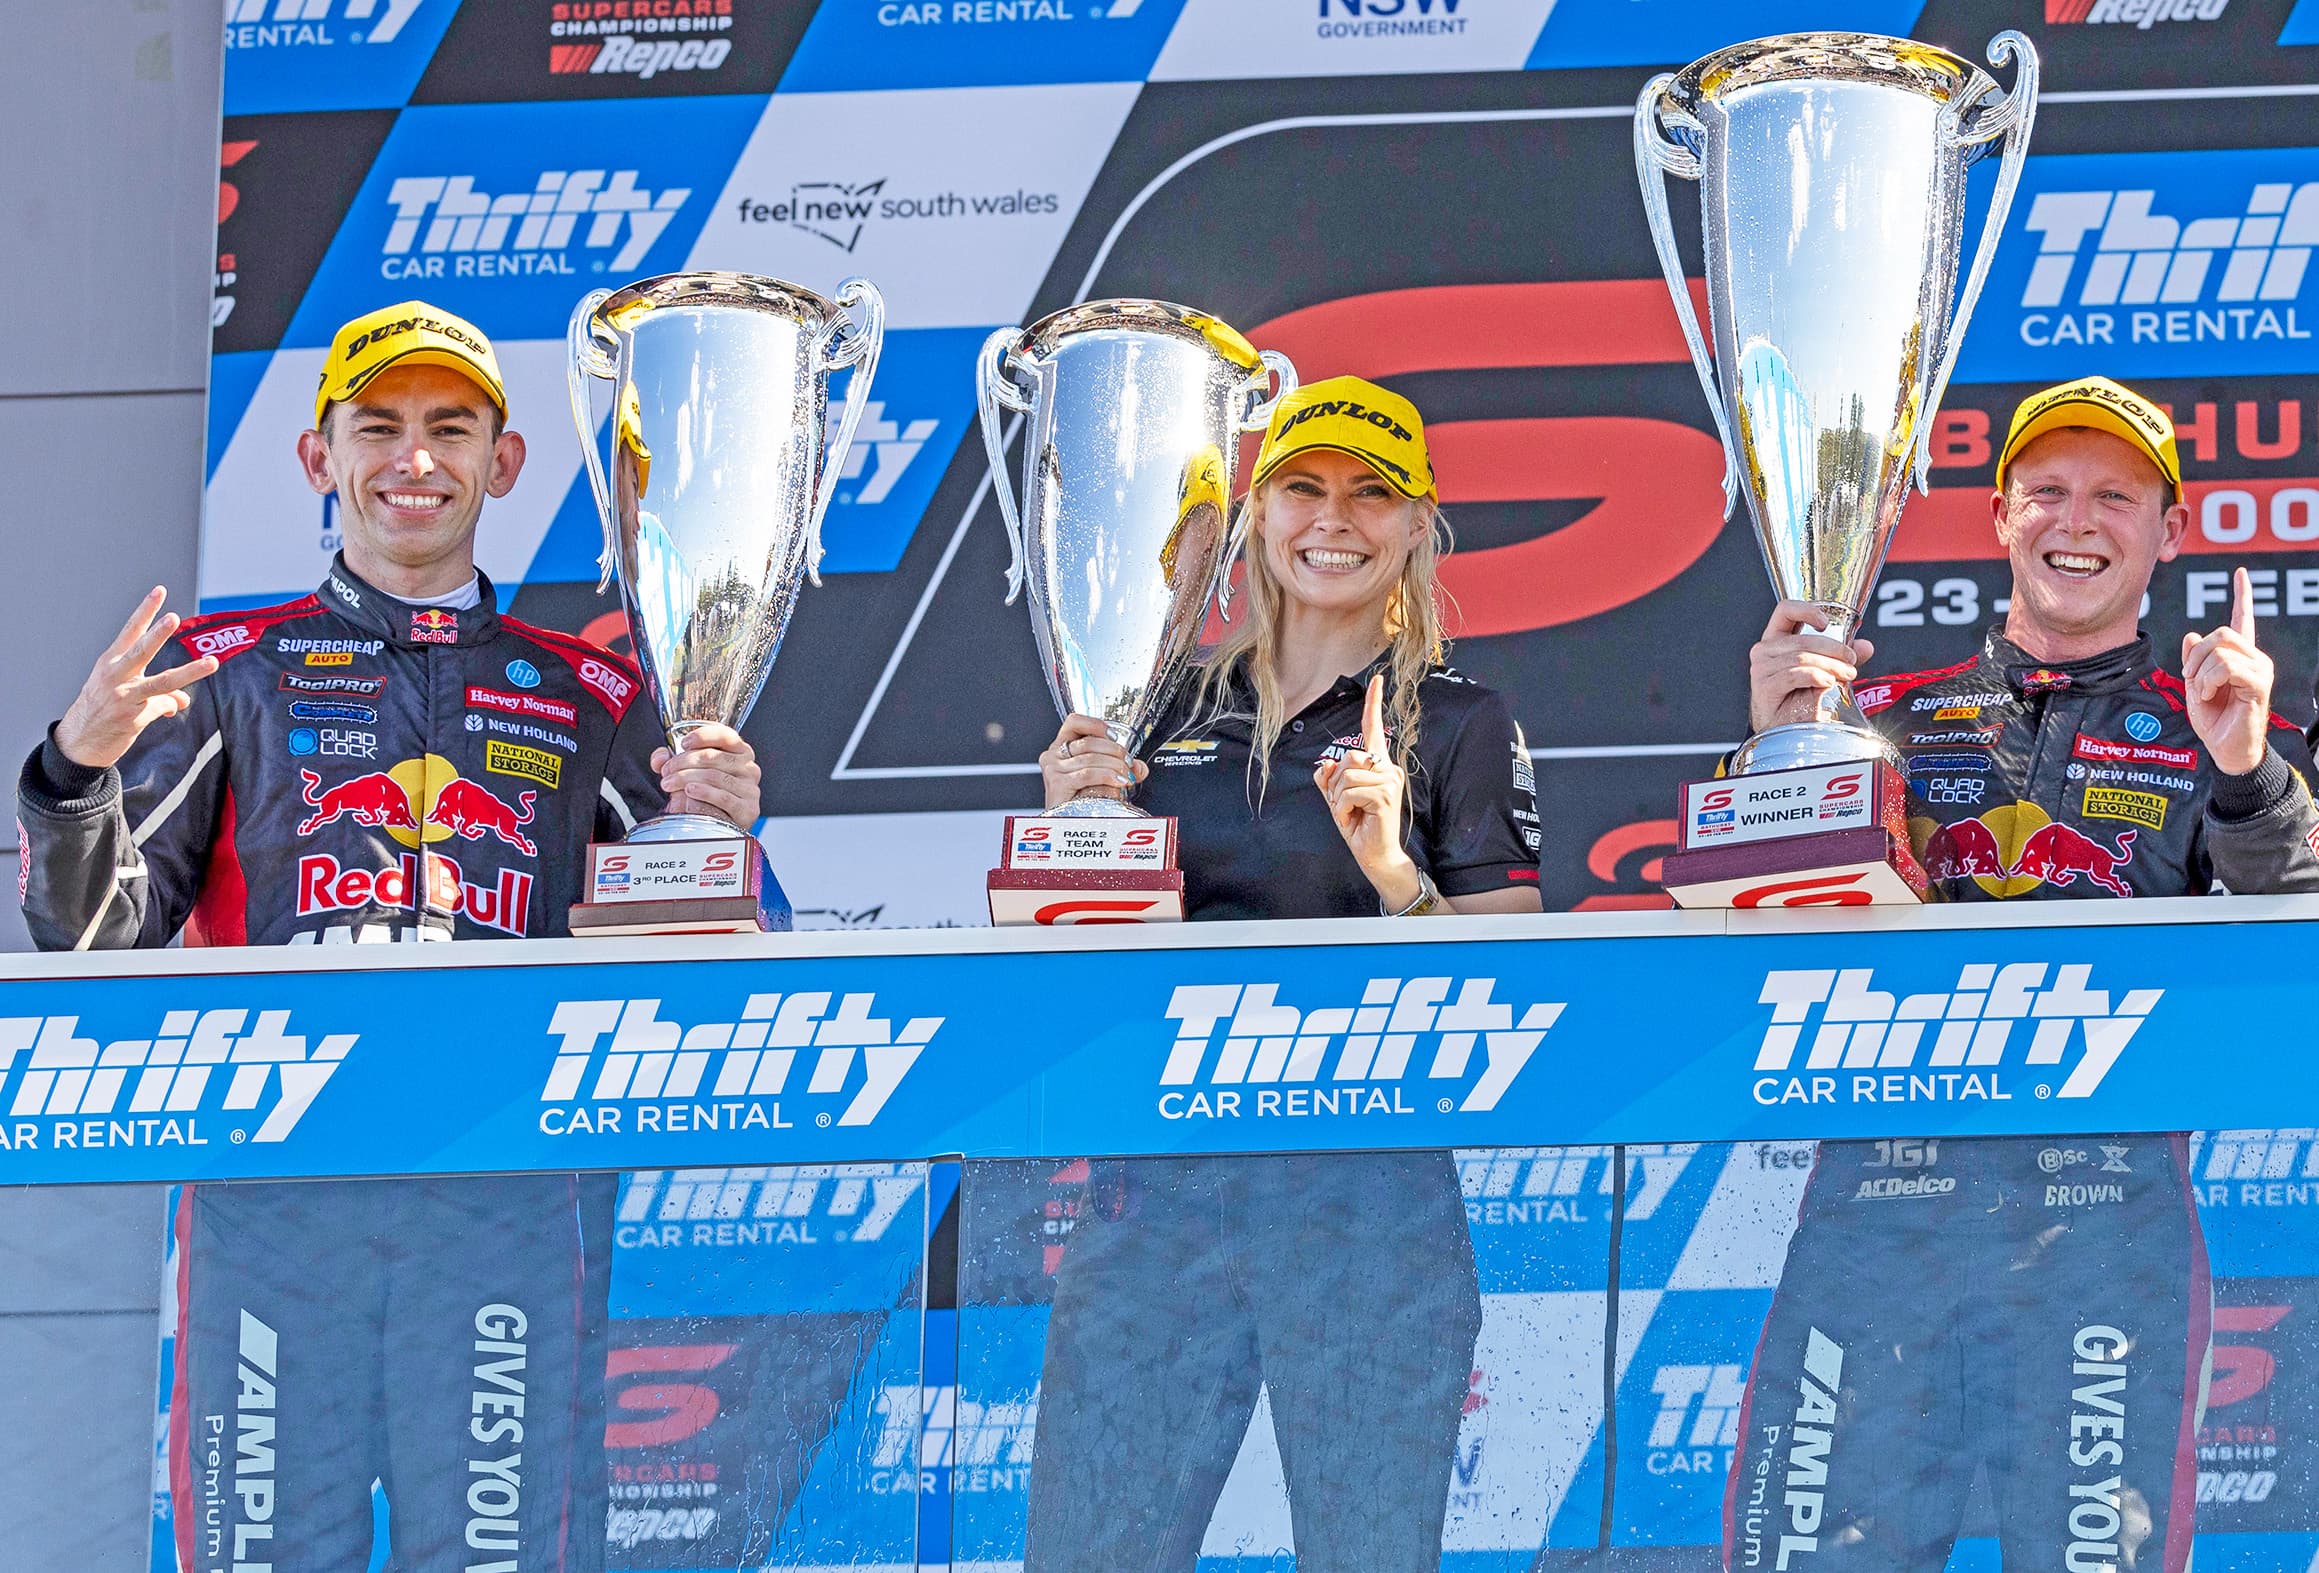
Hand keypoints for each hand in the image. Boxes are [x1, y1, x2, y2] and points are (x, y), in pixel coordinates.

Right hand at [52, 588, 218, 769]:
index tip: (159, 591)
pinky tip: (166, 711)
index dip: (145, 611)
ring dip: (189, 672)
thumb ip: (154, 688)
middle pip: (141, 651)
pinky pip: (162, 708)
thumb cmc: (102, 709)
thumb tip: (182, 700)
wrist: (79, 741)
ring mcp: (123, 696)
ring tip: (211, 662)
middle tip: (174, 618)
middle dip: (158, 634)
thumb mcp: (121, 690)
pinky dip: (169, 707)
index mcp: (110, 661)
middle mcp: (115, 675)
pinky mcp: (132, 717)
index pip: (130, 631)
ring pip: (162, 682)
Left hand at [652, 723, 760, 826]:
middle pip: (713, 756)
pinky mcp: (748, 808)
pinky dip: (704, 792)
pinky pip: (723, 797)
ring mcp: (750, 788)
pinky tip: (690, 791)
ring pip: (714, 776)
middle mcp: (748, 767)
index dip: (703, 736)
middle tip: (667, 771)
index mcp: (740, 752)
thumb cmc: (707, 793)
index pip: (725, 735)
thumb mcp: (690, 771)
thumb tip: (660, 756)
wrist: (718, 824)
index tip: (684, 743)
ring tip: (669, 783)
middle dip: (683, 762)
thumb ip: (672, 760)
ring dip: (685, 778)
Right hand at [1038, 714, 1143, 809]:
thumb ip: (1119, 767)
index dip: (1096, 724)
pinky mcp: (1057, 783)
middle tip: (1128, 763)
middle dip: (1115, 751)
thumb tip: (1139, 767)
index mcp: (1061, 746)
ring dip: (1114, 766)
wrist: (1065, 822)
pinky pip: (1088, 774)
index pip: (1074, 721)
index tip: (1113, 736)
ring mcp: (1053, 768)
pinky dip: (1107, 776)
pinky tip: (1118, 782)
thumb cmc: (1078, 797)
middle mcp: (1054, 754)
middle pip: (1089, 742)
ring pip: (1091, 758)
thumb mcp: (1100, 775)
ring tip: (1125, 776)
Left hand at [1315, 674, 1422, 908]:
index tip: (1378, 678)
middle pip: (1347, 758)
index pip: (1373, 729)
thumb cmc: (1358, 825)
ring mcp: (1390, 781)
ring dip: (1338, 799)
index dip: (1373, 704)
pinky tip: (1354, 819)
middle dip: (1335, 784)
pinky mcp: (1386, 796)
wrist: (1374, 855)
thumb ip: (1329, 780)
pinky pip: (1350, 792)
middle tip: (1344, 806)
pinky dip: (1343, 809)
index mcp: (1378, 764)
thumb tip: (1325, 763)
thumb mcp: (1336, 800)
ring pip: (1346, 776)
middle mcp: (1388, 768)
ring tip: (1350, 814)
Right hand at [1749, 600, 1874, 731]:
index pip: (1785, 610)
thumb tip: (1865, 646)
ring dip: (1830, 666)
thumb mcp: (1822, 672)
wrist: (1783, 729)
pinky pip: (1795, 675)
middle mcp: (1765, 650)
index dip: (1807, 610)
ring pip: (1802, 657)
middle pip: (1803, 639)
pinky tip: (1827, 683)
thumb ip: (1840, 658)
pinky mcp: (1764, 686)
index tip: (1826, 623)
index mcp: (1777, 640)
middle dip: (1834, 650)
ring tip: (1845, 676)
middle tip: (1851, 662)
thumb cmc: (1796, 699)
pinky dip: (1816, 677)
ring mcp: (1761, 668)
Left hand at [2181, 566, 2273, 775]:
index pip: (2242, 619)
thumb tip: (2191, 635)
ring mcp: (2259, 669)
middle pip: (2220, 633)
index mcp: (2239, 656)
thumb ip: (2193, 661)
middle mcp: (2254, 658)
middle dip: (2195, 656)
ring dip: (2200, 673)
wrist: (2225, 750)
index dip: (2242, 595)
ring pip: (2221, 650)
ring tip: (2203, 693)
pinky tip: (2208, 696)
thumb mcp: (2193, 686)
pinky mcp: (2259, 683)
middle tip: (2190, 680)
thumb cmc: (2213, 721)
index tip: (2240, 572)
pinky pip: (2226, 667)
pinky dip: (2207, 681)